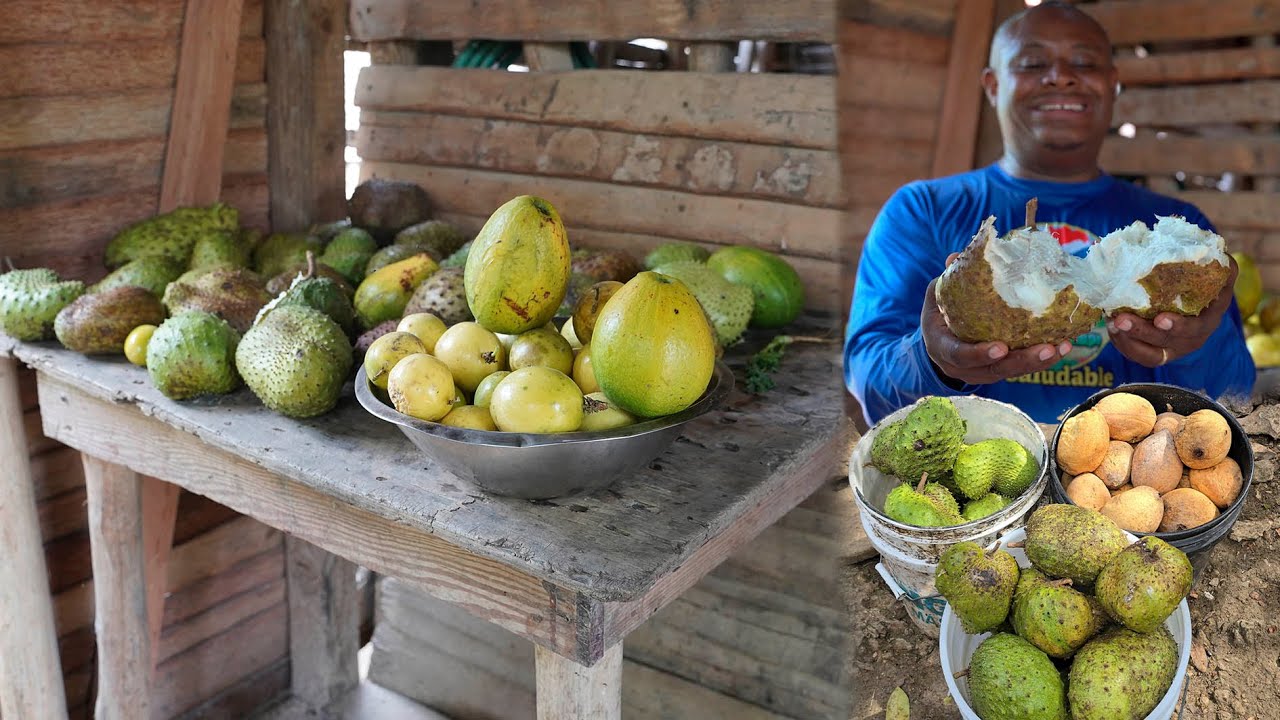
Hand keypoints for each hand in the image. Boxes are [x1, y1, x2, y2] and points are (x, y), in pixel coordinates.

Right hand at [921, 254, 1071, 384]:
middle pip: (995, 369)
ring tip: (1063, 347)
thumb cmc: (939, 315)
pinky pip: (1022, 368)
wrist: (939, 342)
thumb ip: (946, 282)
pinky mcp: (1001, 370)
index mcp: (944, 348)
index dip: (979, 353)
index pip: (959, 355)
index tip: (1001, 347)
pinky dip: (1043, 359)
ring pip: (1013, 371)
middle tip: (1047, 349)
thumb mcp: (935, 297)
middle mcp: (965, 367)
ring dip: (1040, 362)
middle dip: (1022, 361)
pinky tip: (1064, 346)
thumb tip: (956, 257)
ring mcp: (984, 372)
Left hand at [1106, 255, 1238, 367]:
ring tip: (1111, 322)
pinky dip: (1121, 343)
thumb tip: (1217, 252)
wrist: (1197, 298)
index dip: (1178, 326)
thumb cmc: (1206, 280)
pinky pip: (1137, 353)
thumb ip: (1220, 264)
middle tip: (1121, 319)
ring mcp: (1173, 347)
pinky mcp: (1156, 350)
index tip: (1160, 319)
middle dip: (1141, 332)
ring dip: (1127, 340)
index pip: (1195, 328)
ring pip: (1149, 355)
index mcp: (1209, 319)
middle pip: (1166, 342)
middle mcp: (1192, 338)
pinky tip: (1110, 326)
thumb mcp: (1218, 271)